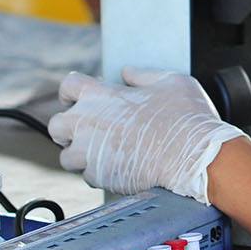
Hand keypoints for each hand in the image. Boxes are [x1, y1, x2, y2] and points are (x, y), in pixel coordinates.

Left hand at [48, 69, 246, 202]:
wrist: (194, 159)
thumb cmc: (186, 118)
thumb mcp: (171, 81)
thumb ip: (143, 75)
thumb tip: (128, 73)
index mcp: (100, 95)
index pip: (68, 85)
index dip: (72, 92)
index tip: (79, 99)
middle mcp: (87, 123)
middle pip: (56, 125)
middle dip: (69, 128)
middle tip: (89, 131)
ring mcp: (90, 153)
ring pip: (66, 156)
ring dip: (80, 155)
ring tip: (103, 153)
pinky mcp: (99, 177)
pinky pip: (87, 176)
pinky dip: (98, 173)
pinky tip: (118, 168)